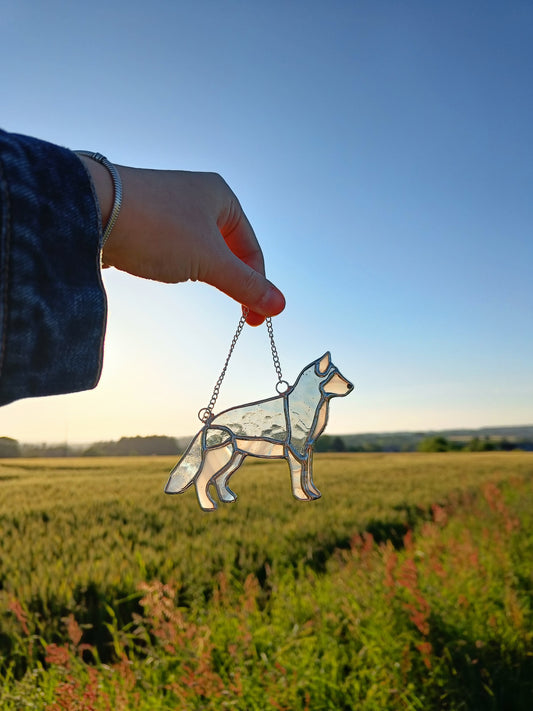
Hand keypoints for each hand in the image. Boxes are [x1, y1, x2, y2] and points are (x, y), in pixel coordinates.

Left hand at [79, 159, 284, 325]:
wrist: (91, 209)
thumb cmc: (157, 228)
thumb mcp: (210, 262)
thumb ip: (246, 284)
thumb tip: (280, 304)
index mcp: (222, 197)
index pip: (251, 248)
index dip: (257, 286)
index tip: (254, 321)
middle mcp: (198, 197)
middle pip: (228, 249)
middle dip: (233, 281)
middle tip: (238, 315)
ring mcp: (169, 207)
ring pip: (200, 249)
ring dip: (205, 273)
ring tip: (196, 285)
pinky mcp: (145, 219)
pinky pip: (173, 247)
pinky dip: (178, 264)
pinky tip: (165, 270)